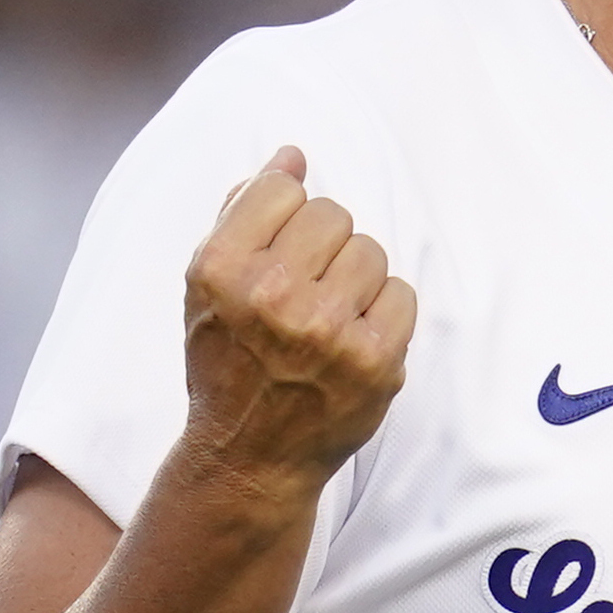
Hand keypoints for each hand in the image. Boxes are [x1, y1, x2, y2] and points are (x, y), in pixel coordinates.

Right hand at [181, 150, 416, 505]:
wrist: (249, 456)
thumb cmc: (229, 362)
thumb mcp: (210, 285)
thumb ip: (244, 213)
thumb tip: (292, 156)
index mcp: (221, 269)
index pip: (283, 189)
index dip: (287, 217)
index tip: (281, 254)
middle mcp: (271, 295)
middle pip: (334, 215)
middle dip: (325, 248)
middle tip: (307, 292)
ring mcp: (326, 330)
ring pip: (371, 251)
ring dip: (357, 279)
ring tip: (330, 318)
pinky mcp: (374, 360)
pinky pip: (402, 294)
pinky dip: (384, 313)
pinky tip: (354, 340)